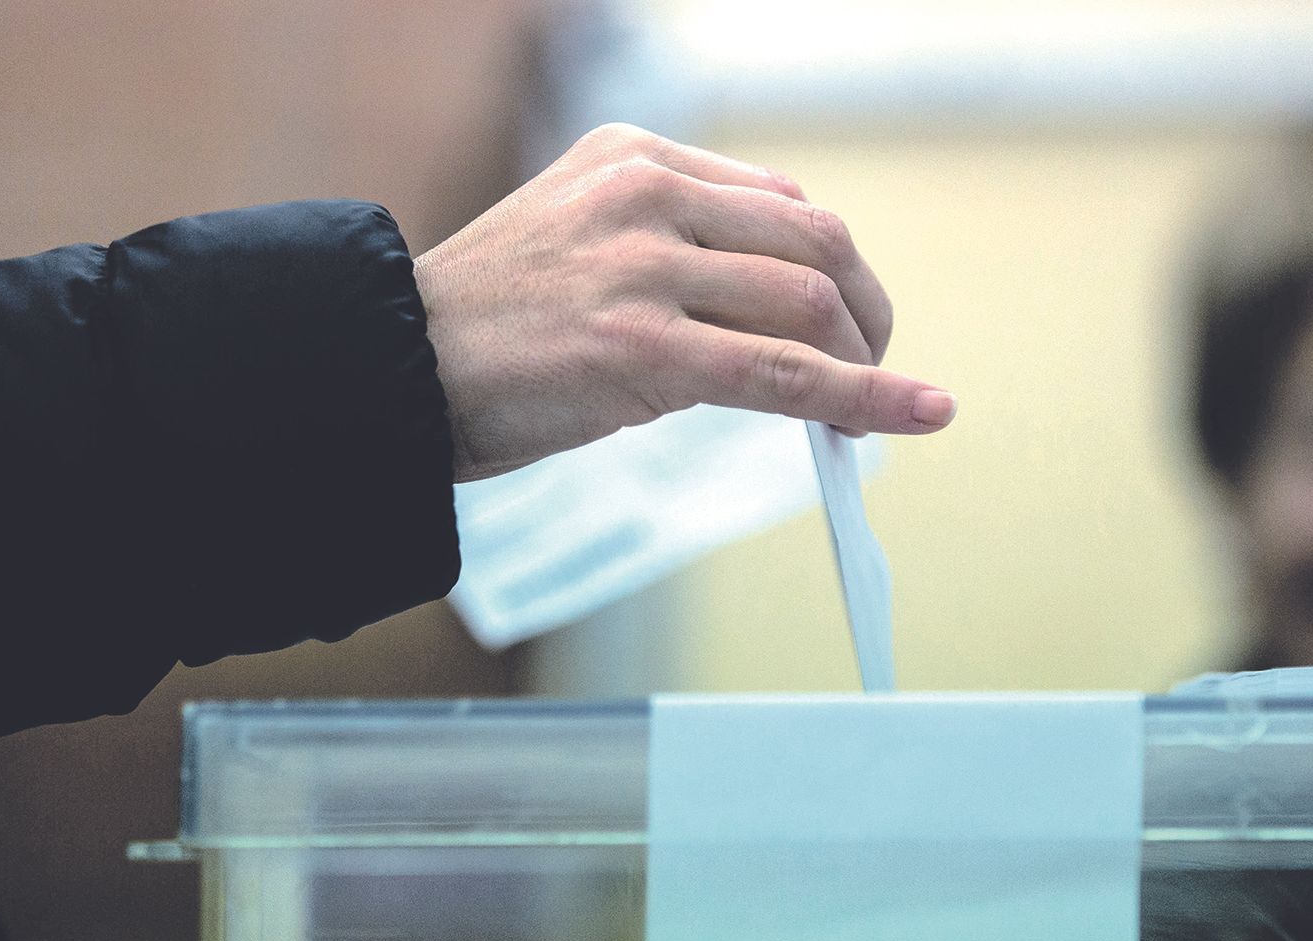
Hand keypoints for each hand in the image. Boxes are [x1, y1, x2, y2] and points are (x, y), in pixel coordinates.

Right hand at [414, 123, 956, 481]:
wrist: (398, 370)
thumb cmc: (492, 322)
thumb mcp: (583, 241)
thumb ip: (674, 243)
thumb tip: (782, 301)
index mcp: (634, 155)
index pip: (779, 199)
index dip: (830, 266)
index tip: (844, 316)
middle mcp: (646, 192)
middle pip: (815, 239)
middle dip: (865, 308)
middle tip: (874, 362)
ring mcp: (644, 265)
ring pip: (809, 302)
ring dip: (863, 358)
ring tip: (870, 405)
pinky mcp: (644, 347)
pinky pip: (782, 372)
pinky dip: (863, 396)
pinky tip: (914, 413)